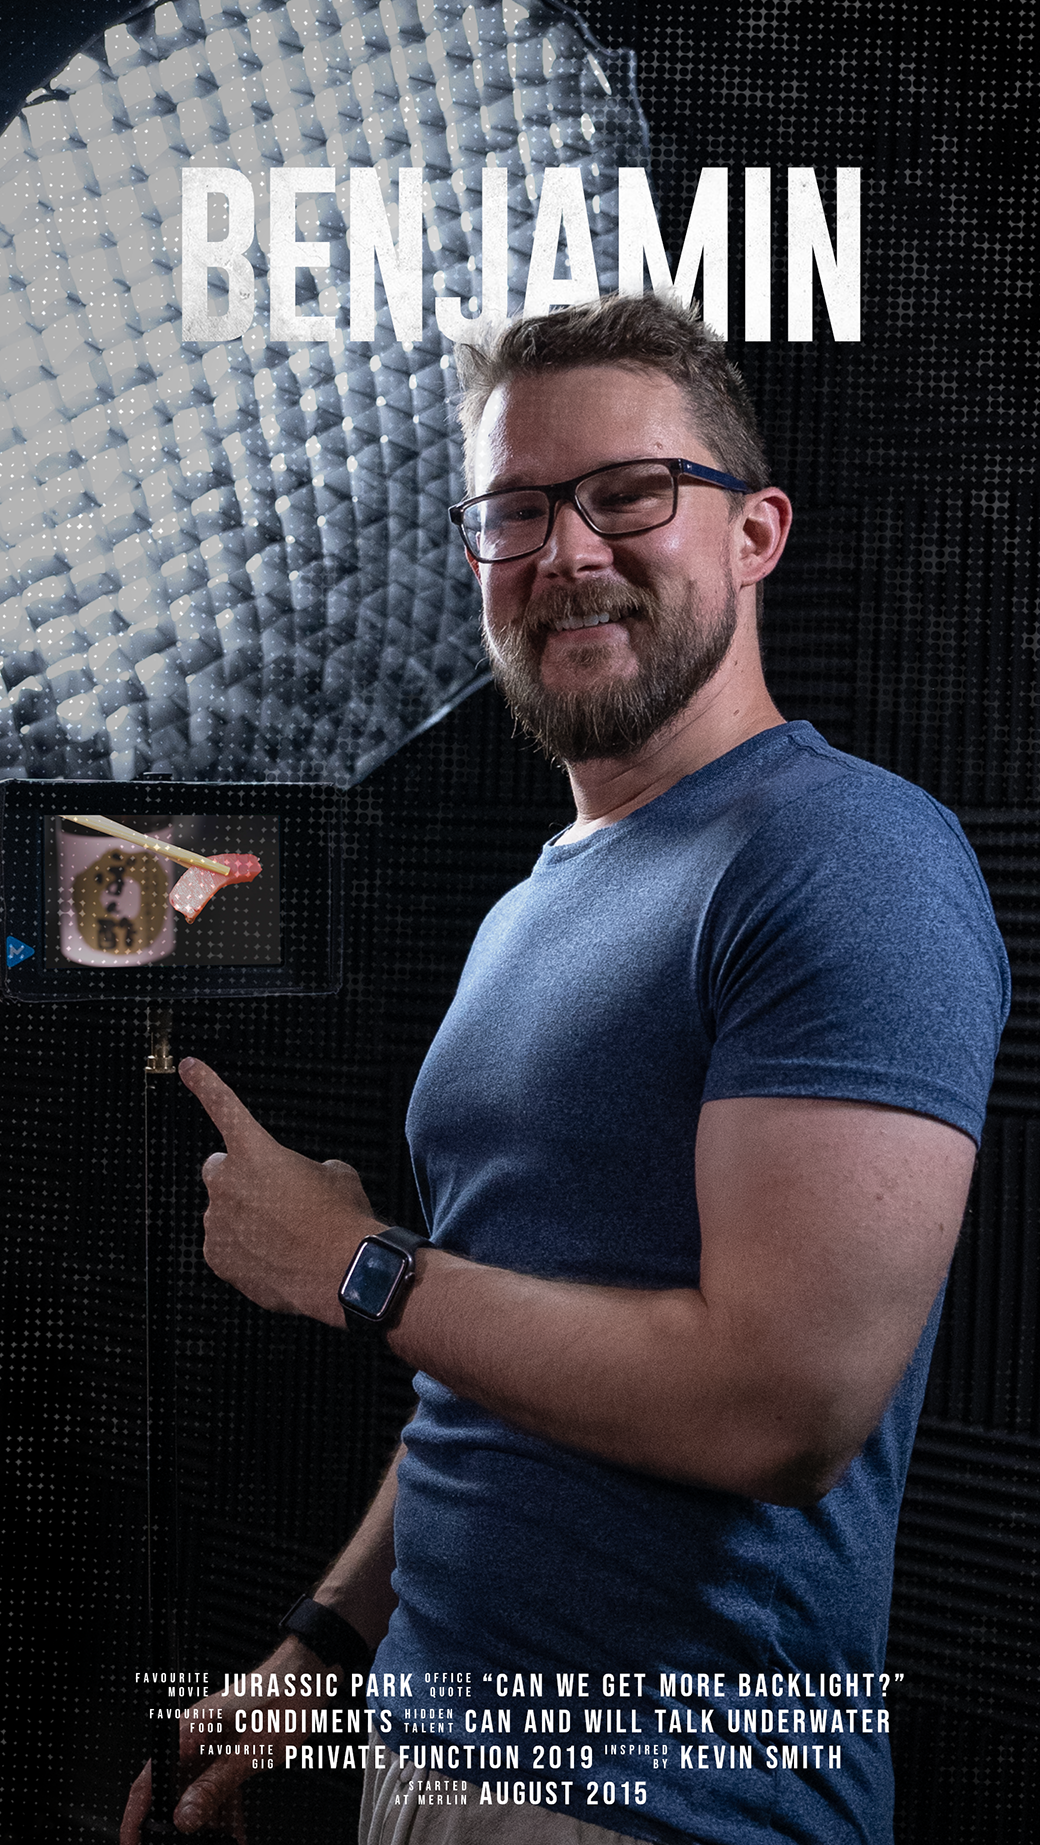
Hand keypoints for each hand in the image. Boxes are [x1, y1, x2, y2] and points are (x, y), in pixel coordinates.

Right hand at [119, 1638, 337, 1840]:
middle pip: (171, 1793)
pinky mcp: (228, 1752)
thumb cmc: (282, 1696)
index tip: (134, 1844)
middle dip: (176, 1827)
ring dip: (205, 1825)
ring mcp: (211, 1746)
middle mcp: (194, 1738)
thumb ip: (214, 1786)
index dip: (135, 1818)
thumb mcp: (248, 1752)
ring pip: (195, 1796)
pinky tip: (232, 1835)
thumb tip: (184, 1818)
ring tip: (215, 1844)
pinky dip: (224, 1814)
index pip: (148, 1782)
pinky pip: (218, 1789)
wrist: (310, 1675)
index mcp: (188, 1732)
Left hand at [180, 1058, 379, 1324]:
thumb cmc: (340, 1220)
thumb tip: (308, 1178)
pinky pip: (225, 1246)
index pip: (224, 1106)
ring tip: (284, 1235)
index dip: (205, 1083)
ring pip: (224, 1211)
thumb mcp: (337, 1175)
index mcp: (255, 1151)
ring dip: (245, 1217)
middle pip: (219, 1170)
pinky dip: (244, 1249)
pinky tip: (275, 1256)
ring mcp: (218, 1223)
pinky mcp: (217, 1258)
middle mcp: (228, 1183)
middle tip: (272, 1197)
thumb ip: (310, 1167)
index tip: (187, 1067)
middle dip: (239, 1178)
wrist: (342, 1272)